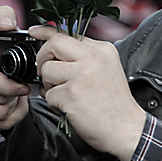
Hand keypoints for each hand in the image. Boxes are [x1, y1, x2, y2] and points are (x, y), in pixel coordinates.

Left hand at [30, 26, 146, 160]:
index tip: (35, 32)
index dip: (46, 31)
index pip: (68, 33)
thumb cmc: (115, 104)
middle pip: (54, 44)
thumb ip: (84, 57)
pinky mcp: (72, 94)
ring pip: (47, 70)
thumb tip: (54, 51)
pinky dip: (55, 103)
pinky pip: (48, 94)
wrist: (126, 129)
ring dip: (50, 85)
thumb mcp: (107, 69)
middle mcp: (93, 58)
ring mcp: (81, 75)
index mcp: (102, 50)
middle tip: (47, 73)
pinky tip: (71, 107)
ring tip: (66, 95)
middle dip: (43, 57)